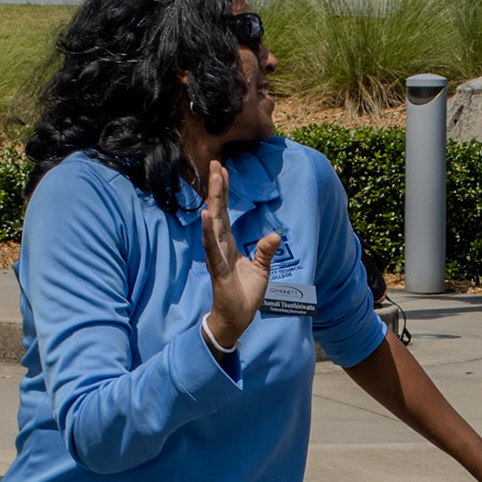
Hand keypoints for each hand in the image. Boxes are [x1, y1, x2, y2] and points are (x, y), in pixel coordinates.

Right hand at [201, 159, 281, 345]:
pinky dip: (208, 232)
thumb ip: (265, 250)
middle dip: (217, 188)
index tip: (223, 170)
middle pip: (218, 211)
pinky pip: (212, 248)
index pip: (225, 213)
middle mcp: (219, 246)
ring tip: (213, 180)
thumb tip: (276, 234)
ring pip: (213, 224)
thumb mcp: (261, 269)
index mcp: (228, 244)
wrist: (238, 318)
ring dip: (213, 201)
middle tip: (215, 163)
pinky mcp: (217, 269)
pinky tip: (206, 216)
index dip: (224, 192)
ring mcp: (216, 256)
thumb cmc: (245, 294)